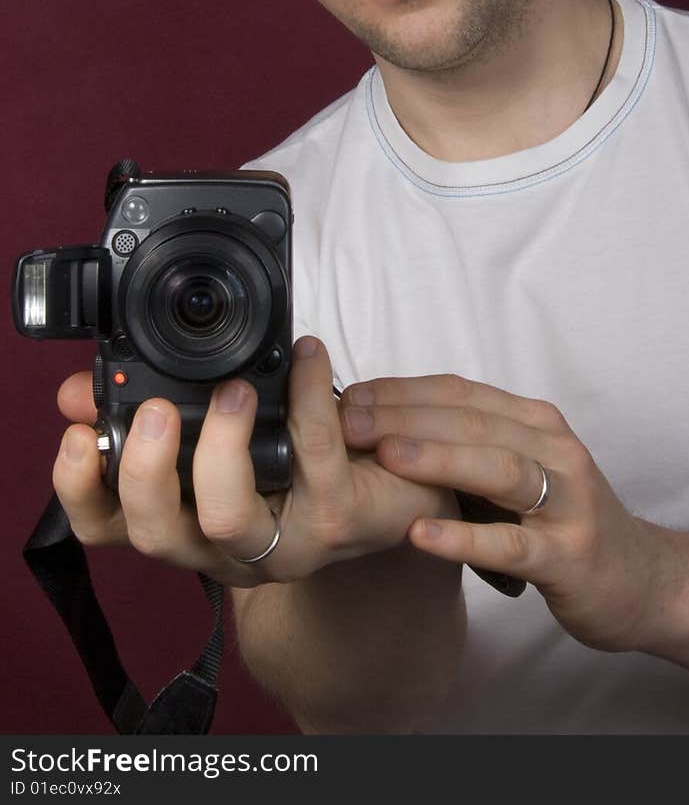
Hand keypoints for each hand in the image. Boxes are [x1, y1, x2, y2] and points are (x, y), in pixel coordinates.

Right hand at [53, 338, 455, 586]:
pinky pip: (314, 456)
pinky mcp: (338, 519)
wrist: (400, 483)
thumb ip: (154, 408)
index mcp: (189, 520)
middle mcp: (225, 546)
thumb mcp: (223, 426)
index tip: (76, 433)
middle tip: (155, 411)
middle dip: (144, 471)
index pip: (110, 527)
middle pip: (156, 535)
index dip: (82, 488)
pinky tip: (308, 355)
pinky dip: (308, 396)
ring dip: (221, 447)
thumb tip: (80, 389)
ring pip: (227, 518)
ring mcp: (282, 542)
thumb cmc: (304, 453)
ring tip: (235, 390)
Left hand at [339, 373, 675, 651]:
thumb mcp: (525, 471)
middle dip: (406, 416)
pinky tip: (420, 533)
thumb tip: (388, 427)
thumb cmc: (567, 522)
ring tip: (383, 456)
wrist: (645, 581)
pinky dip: (463, 537)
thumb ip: (472, 447)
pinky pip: (510, 544)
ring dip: (437, 458)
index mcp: (537, 423)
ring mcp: (566, 502)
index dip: (402, 390)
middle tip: (347, 419)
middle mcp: (555, 450)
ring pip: (497, 467)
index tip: (348, 394)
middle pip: (473, 421)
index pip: (461, 392)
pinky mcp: (568, 555)